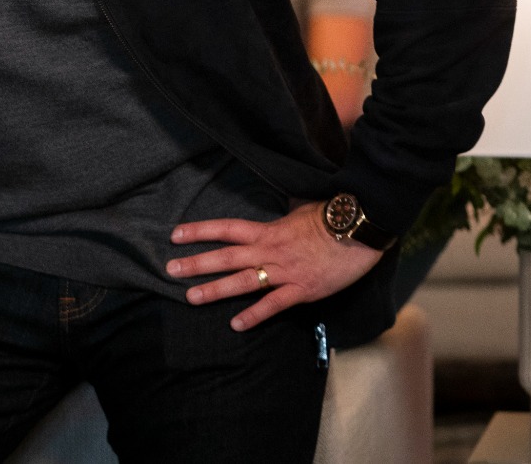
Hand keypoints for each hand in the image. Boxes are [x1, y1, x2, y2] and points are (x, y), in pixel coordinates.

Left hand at [166, 202, 383, 331]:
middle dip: (197, 263)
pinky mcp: (302, 290)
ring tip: (191, 297)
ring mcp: (284, 271)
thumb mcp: (300, 208)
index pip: (226, 228)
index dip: (200, 231)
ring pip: (243, 281)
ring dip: (216, 290)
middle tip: (170, 270)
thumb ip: (282, 214)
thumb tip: (278, 206)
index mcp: (267, 230)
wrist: (360, 230)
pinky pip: (274, 304)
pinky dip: (255, 315)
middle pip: (226, 256)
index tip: (175, 235)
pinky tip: (236, 325)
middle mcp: (270, 250)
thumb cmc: (332, 217)